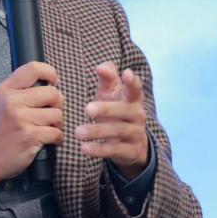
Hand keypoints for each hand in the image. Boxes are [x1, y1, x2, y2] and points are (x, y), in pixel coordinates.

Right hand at [0, 61, 63, 189]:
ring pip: (57, 114)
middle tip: (51, 113)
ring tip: (48, 128)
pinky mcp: (30, 136)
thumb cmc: (2, 129)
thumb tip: (56, 88)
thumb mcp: (5, 103)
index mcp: (6, 90)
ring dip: (58, 123)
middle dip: (57, 104)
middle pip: (52, 93)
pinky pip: (57, 132)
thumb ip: (25, 91)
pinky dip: (57, 138)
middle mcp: (12, 101)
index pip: (33, 68)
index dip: (50, 73)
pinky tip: (50, 140)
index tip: (54, 83)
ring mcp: (21, 119)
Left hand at [76, 62, 149, 179]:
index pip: (135, 89)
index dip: (132, 81)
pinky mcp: (130, 151)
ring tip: (78, 132)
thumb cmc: (116, 111)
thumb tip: (101, 66)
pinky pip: (115, 150)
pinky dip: (99, 150)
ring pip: (119, 131)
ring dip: (97, 131)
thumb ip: (107, 78)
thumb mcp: (111, 94)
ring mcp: (135, 134)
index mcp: (133, 99)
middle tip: (87, 109)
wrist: (131, 144)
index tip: (126, 73)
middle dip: (107, 109)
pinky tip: (85, 148)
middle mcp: (137, 115)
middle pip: (125, 111)